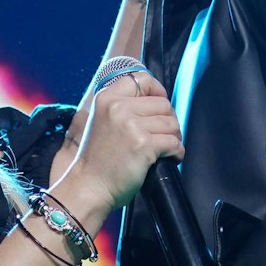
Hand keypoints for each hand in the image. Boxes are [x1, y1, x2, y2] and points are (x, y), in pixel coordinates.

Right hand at [57, 73, 181, 211]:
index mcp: (106, 98)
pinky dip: (177, 152)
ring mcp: (131, 125)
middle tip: (163, 136)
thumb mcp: (102, 121)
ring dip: (174, 137)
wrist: (89, 187)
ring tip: (164, 149)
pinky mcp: (144, 145)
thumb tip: (157, 100)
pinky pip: (174, 143)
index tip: (159, 107)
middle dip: (169, 121)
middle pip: (163, 103)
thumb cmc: (98, 160)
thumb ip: (123, 107)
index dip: (157, 91)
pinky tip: (168, 158)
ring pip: (172, 123)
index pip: (142, 78)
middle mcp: (118, 107)